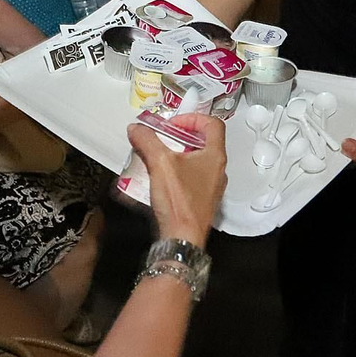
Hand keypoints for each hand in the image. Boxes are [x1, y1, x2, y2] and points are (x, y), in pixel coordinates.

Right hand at [127, 113, 225, 247]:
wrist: (183, 238)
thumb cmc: (179, 200)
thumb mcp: (159, 163)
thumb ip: (147, 141)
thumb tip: (136, 129)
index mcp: (215, 156)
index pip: (213, 124)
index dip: (193, 118)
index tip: (173, 124)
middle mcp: (218, 170)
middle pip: (205, 142)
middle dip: (182, 136)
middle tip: (164, 137)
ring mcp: (212, 187)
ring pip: (198, 161)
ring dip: (179, 154)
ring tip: (158, 156)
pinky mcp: (203, 200)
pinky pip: (193, 178)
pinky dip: (178, 172)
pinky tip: (161, 178)